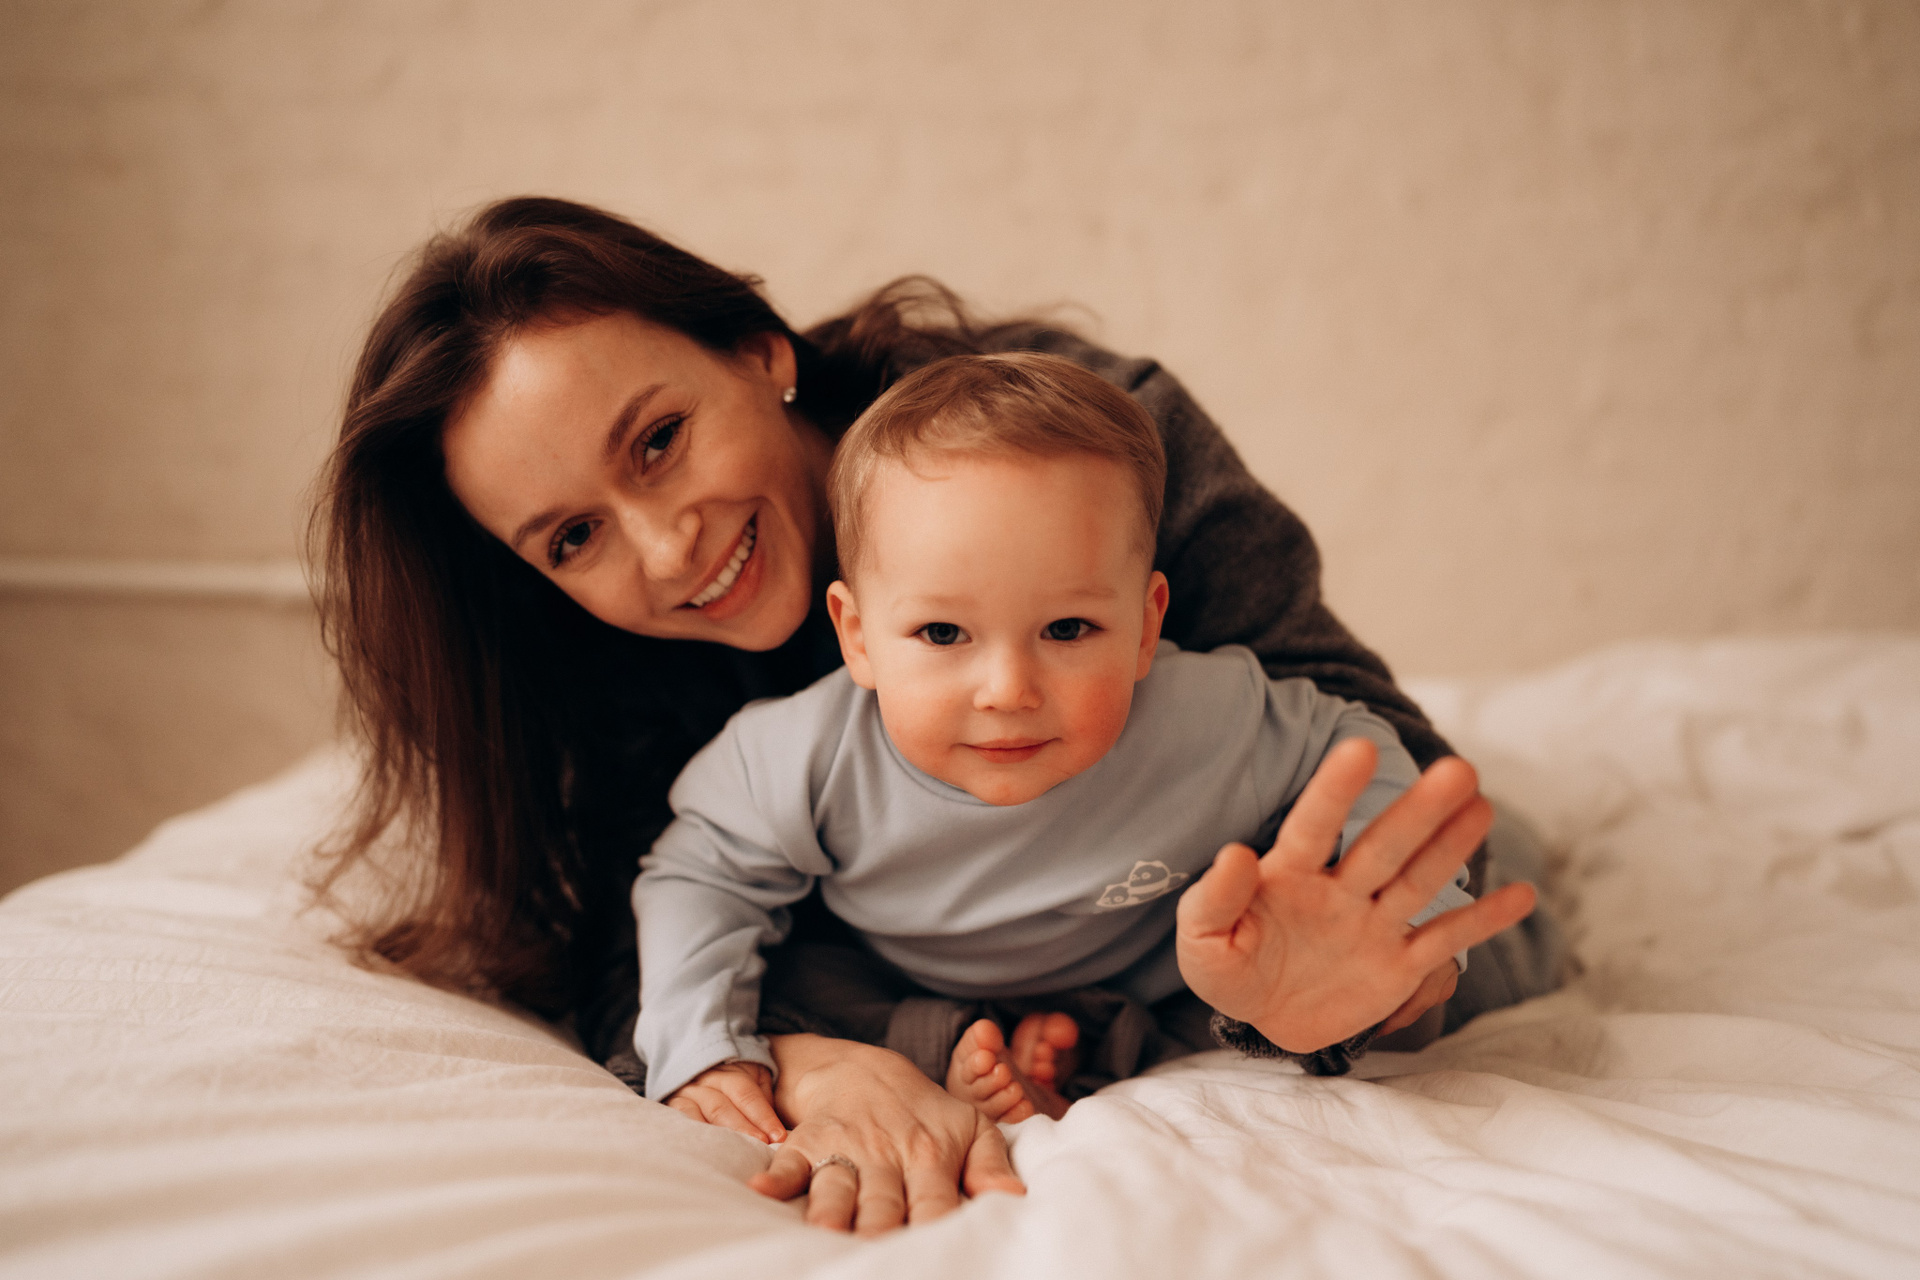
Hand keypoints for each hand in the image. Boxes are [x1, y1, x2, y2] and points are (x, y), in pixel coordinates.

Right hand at [665, 1061, 784, 1143]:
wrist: (699, 1070)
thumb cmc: (737, 1086)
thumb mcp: (755, 1079)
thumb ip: (764, 1098)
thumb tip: (779, 1131)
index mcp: (730, 1073)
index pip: (747, 1094)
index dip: (763, 1116)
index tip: (778, 1137)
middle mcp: (705, 1081)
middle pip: (723, 1106)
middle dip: (744, 1129)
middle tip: (760, 1146)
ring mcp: (686, 1094)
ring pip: (701, 1115)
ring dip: (720, 1136)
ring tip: (733, 1154)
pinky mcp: (672, 1107)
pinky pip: (680, 1120)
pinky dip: (692, 1136)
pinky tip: (704, 1151)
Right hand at [749, 1034, 1024, 1234]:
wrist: (868, 1071)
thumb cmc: (926, 1114)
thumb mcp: (970, 1128)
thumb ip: (992, 1166)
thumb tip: (1015, 1200)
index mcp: (931, 1156)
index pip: (936, 1205)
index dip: (936, 1231)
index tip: (938, 1257)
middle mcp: (887, 1154)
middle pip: (883, 1205)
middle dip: (882, 1233)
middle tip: (883, 1261)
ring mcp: (845, 1148)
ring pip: (838, 1187)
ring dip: (832, 1211)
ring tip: (829, 1235)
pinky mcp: (808, 1142)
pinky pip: (789, 1161)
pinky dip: (775, 1176)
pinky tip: (762, 1189)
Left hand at [1176, 738, 1534, 1053]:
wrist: (1260, 1015)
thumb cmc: (1227, 964)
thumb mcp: (1202, 941)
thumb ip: (1214, 899)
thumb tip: (1234, 853)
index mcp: (1288, 874)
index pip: (1314, 825)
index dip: (1335, 789)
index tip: (1359, 746)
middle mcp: (1339, 889)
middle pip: (1382, 846)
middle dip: (1417, 811)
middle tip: (1458, 769)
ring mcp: (1373, 925)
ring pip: (1417, 881)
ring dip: (1450, 847)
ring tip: (1482, 807)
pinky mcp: (1398, 967)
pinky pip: (1443, 941)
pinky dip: (1481, 922)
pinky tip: (1524, 896)